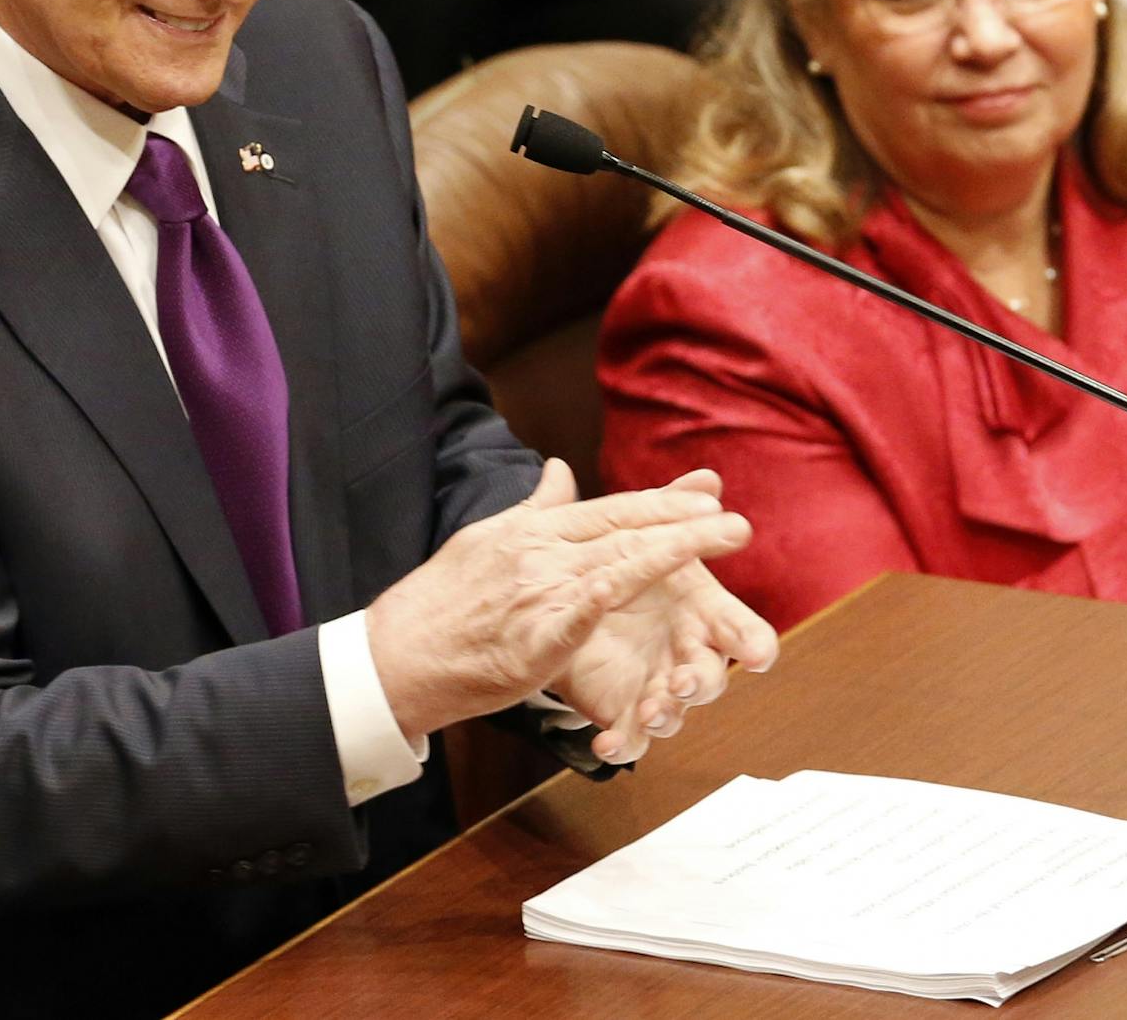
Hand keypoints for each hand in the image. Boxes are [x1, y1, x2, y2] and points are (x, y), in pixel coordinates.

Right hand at [365, 459, 751, 742]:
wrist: (393, 656)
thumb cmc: (441, 605)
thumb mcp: (487, 540)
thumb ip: (535, 508)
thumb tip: (559, 469)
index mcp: (531, 532)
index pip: (607, 509)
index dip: (660, 504)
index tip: (705, 498)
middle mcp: (538, 553)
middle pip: (623, 528)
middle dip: (683, 521)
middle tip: (733, 518)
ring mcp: (537, 591)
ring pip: (619, 560)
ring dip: (677, 548)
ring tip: (723, 538)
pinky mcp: (534, 636)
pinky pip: (587, 608)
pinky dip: (620, 588)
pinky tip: (657, 578)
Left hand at [551, 470, 777, 763]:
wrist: (579, 601)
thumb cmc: (633, 569)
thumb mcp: (648, 535)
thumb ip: (675, 509)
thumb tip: (708, 475)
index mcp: (705, 613)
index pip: (743, 631)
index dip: (754, 642)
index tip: (759, 654)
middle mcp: (690, 653)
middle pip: (711, 675)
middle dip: (703, 681)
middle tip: (687, 681)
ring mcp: (660, 685)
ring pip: (674, 710)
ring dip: (666, 713)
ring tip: (651, 711)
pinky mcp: (626, 710)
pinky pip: (629, 735)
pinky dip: (622, 742)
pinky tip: (607, 745)